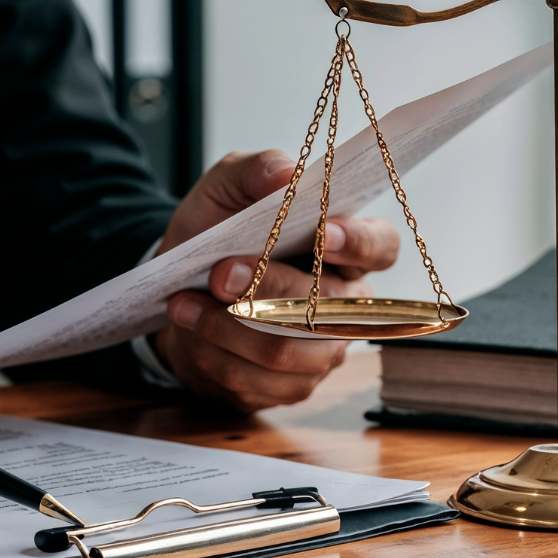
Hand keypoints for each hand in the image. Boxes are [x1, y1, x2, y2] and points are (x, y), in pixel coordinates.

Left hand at [151, 150, 401, 411]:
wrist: (176, 289)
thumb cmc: (214, 233)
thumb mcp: (222, 190)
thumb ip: (253, 171)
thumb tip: (284, 172)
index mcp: (344, 248)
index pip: (380, 246)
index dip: (357, 243)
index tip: (319, 234)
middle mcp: (346, 304)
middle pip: (325, 305)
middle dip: (266, 288)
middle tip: (218, 273)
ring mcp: (322, 351)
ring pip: (285, 350)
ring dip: (227, 326)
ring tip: (184, 303)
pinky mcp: (290, 387)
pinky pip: (254, 381)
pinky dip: (212, 354)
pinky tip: (189, 329)